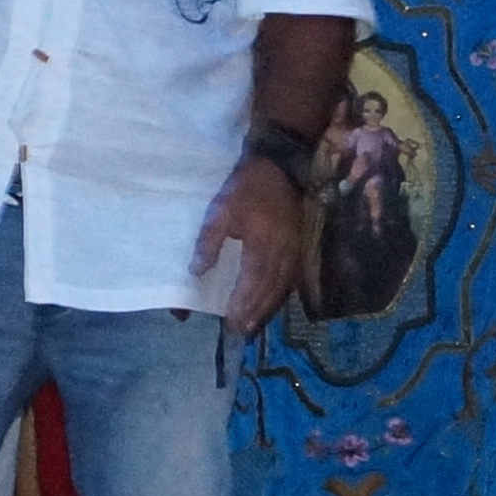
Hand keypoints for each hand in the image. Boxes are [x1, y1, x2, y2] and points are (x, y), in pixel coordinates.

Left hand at [195, 160, 309, 330]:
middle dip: (255, 312)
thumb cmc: (247, 187)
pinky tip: (273, 300)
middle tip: (241, 330)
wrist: (280, 165)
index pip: (252, 284)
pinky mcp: (299, 246)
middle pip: (269, 291)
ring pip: (282, 287)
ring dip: (268, 308)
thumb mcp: (221, 209)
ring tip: (254, 324)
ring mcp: (294, 250)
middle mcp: (282, 253)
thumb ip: (208, 241)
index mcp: (262, 245)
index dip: (242, 304)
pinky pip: (291, 277)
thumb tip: (196, 271)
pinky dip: (281, 293)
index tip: (231, 321)